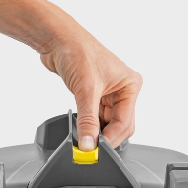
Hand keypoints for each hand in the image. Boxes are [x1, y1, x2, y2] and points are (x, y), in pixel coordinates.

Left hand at [40, 23, 142, 149]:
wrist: (56, 38)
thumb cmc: (77, 50)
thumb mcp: (86, 91)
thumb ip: (88, 121)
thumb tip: (89, 144)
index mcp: (130, 85)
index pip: (125, 121)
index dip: (111, 137)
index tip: (97, 150)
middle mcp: (123, 90)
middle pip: (120, 125)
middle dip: (107, 136)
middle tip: (92, 147)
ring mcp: (110, 94)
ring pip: (108, 123)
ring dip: (97, 131)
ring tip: (84, 136)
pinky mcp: (96, 96)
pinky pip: (97, 118)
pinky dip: (90, 126)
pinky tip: (82, 129)